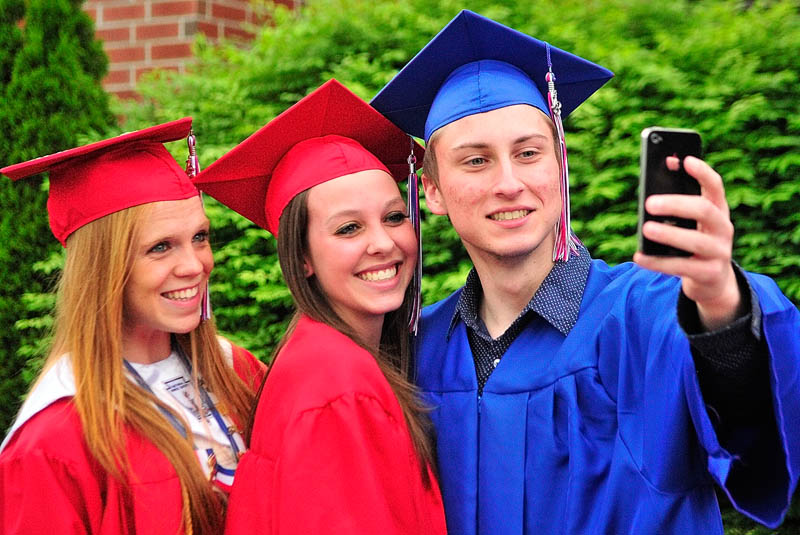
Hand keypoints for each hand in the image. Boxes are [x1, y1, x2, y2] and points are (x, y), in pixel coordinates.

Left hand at [634, 156, 741, 330]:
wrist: (711, 280)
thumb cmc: (693, 241)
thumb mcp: (690, 223)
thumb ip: (676, 206)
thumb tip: (650, 193)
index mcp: (718, 210)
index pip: (715, 186)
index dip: (702, 172)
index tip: (685, 160)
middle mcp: (723, 228)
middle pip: (705, 211)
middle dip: (677, 204)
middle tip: (649, 203)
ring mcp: (719, 252)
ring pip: (695, 241)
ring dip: (669, 234)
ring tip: (645, 228)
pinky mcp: (709, 274)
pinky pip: (682, 267)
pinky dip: (657, 262)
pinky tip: (639, 257)